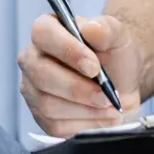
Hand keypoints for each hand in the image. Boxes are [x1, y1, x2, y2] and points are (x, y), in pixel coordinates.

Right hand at [18, 13, 141, 137]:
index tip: (94, 66)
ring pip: (48, 103)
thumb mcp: (118, 36)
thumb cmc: (114, 56)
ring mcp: (33, 89)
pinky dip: (84, 124)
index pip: (42, 33)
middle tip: (106, 94)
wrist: (121, 84)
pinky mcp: (40, 117)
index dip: (67, 49)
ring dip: (85, 108)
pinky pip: (55, 125)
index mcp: (47, 30)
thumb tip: (90, 28)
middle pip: (41, 74)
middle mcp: (32, 58)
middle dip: (77, 88)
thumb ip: (106, 28)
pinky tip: (101, 116)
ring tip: (109, 105)